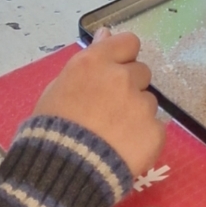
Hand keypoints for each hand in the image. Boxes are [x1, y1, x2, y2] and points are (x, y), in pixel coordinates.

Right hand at [35, 29, 164, 177]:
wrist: (63, 172)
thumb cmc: (50, 129)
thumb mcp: (57, 88)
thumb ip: (87, 61)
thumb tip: (106, 35)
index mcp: (96, 63)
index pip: (129, 42)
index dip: (124, 57)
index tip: (116, 70)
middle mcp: (122, 78)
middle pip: (141, 72)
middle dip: (130, 87)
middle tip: (111, 109)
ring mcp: (141, 105)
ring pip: (148, 102)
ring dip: (137, 114)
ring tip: (114, 136)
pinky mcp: (155, 132)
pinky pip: (155, 129)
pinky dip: (144, 138)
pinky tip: (125, 151)